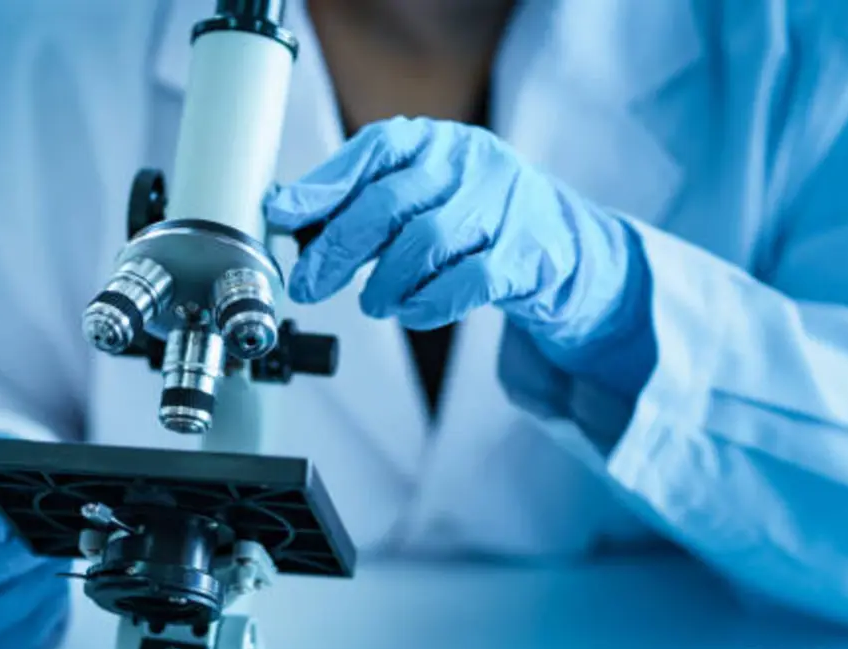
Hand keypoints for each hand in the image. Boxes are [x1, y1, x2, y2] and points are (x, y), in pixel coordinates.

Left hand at [265, 116, 653, 394]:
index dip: (324, 184)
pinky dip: (426, 303)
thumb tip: (286, 212)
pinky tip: (411, 309)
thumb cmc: (473, 220)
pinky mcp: (528, 254)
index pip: (374, 150)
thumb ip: (361, 200)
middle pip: (390, 201)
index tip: (282, 214)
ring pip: (425, 242)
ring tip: (373, 303)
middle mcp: (471, 162)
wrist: (565, 248)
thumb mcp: (420, 195)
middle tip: (309, 283)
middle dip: (338, 248)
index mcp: (437, 141)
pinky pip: (465, 282)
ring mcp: (505, 205)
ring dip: (384, 283)